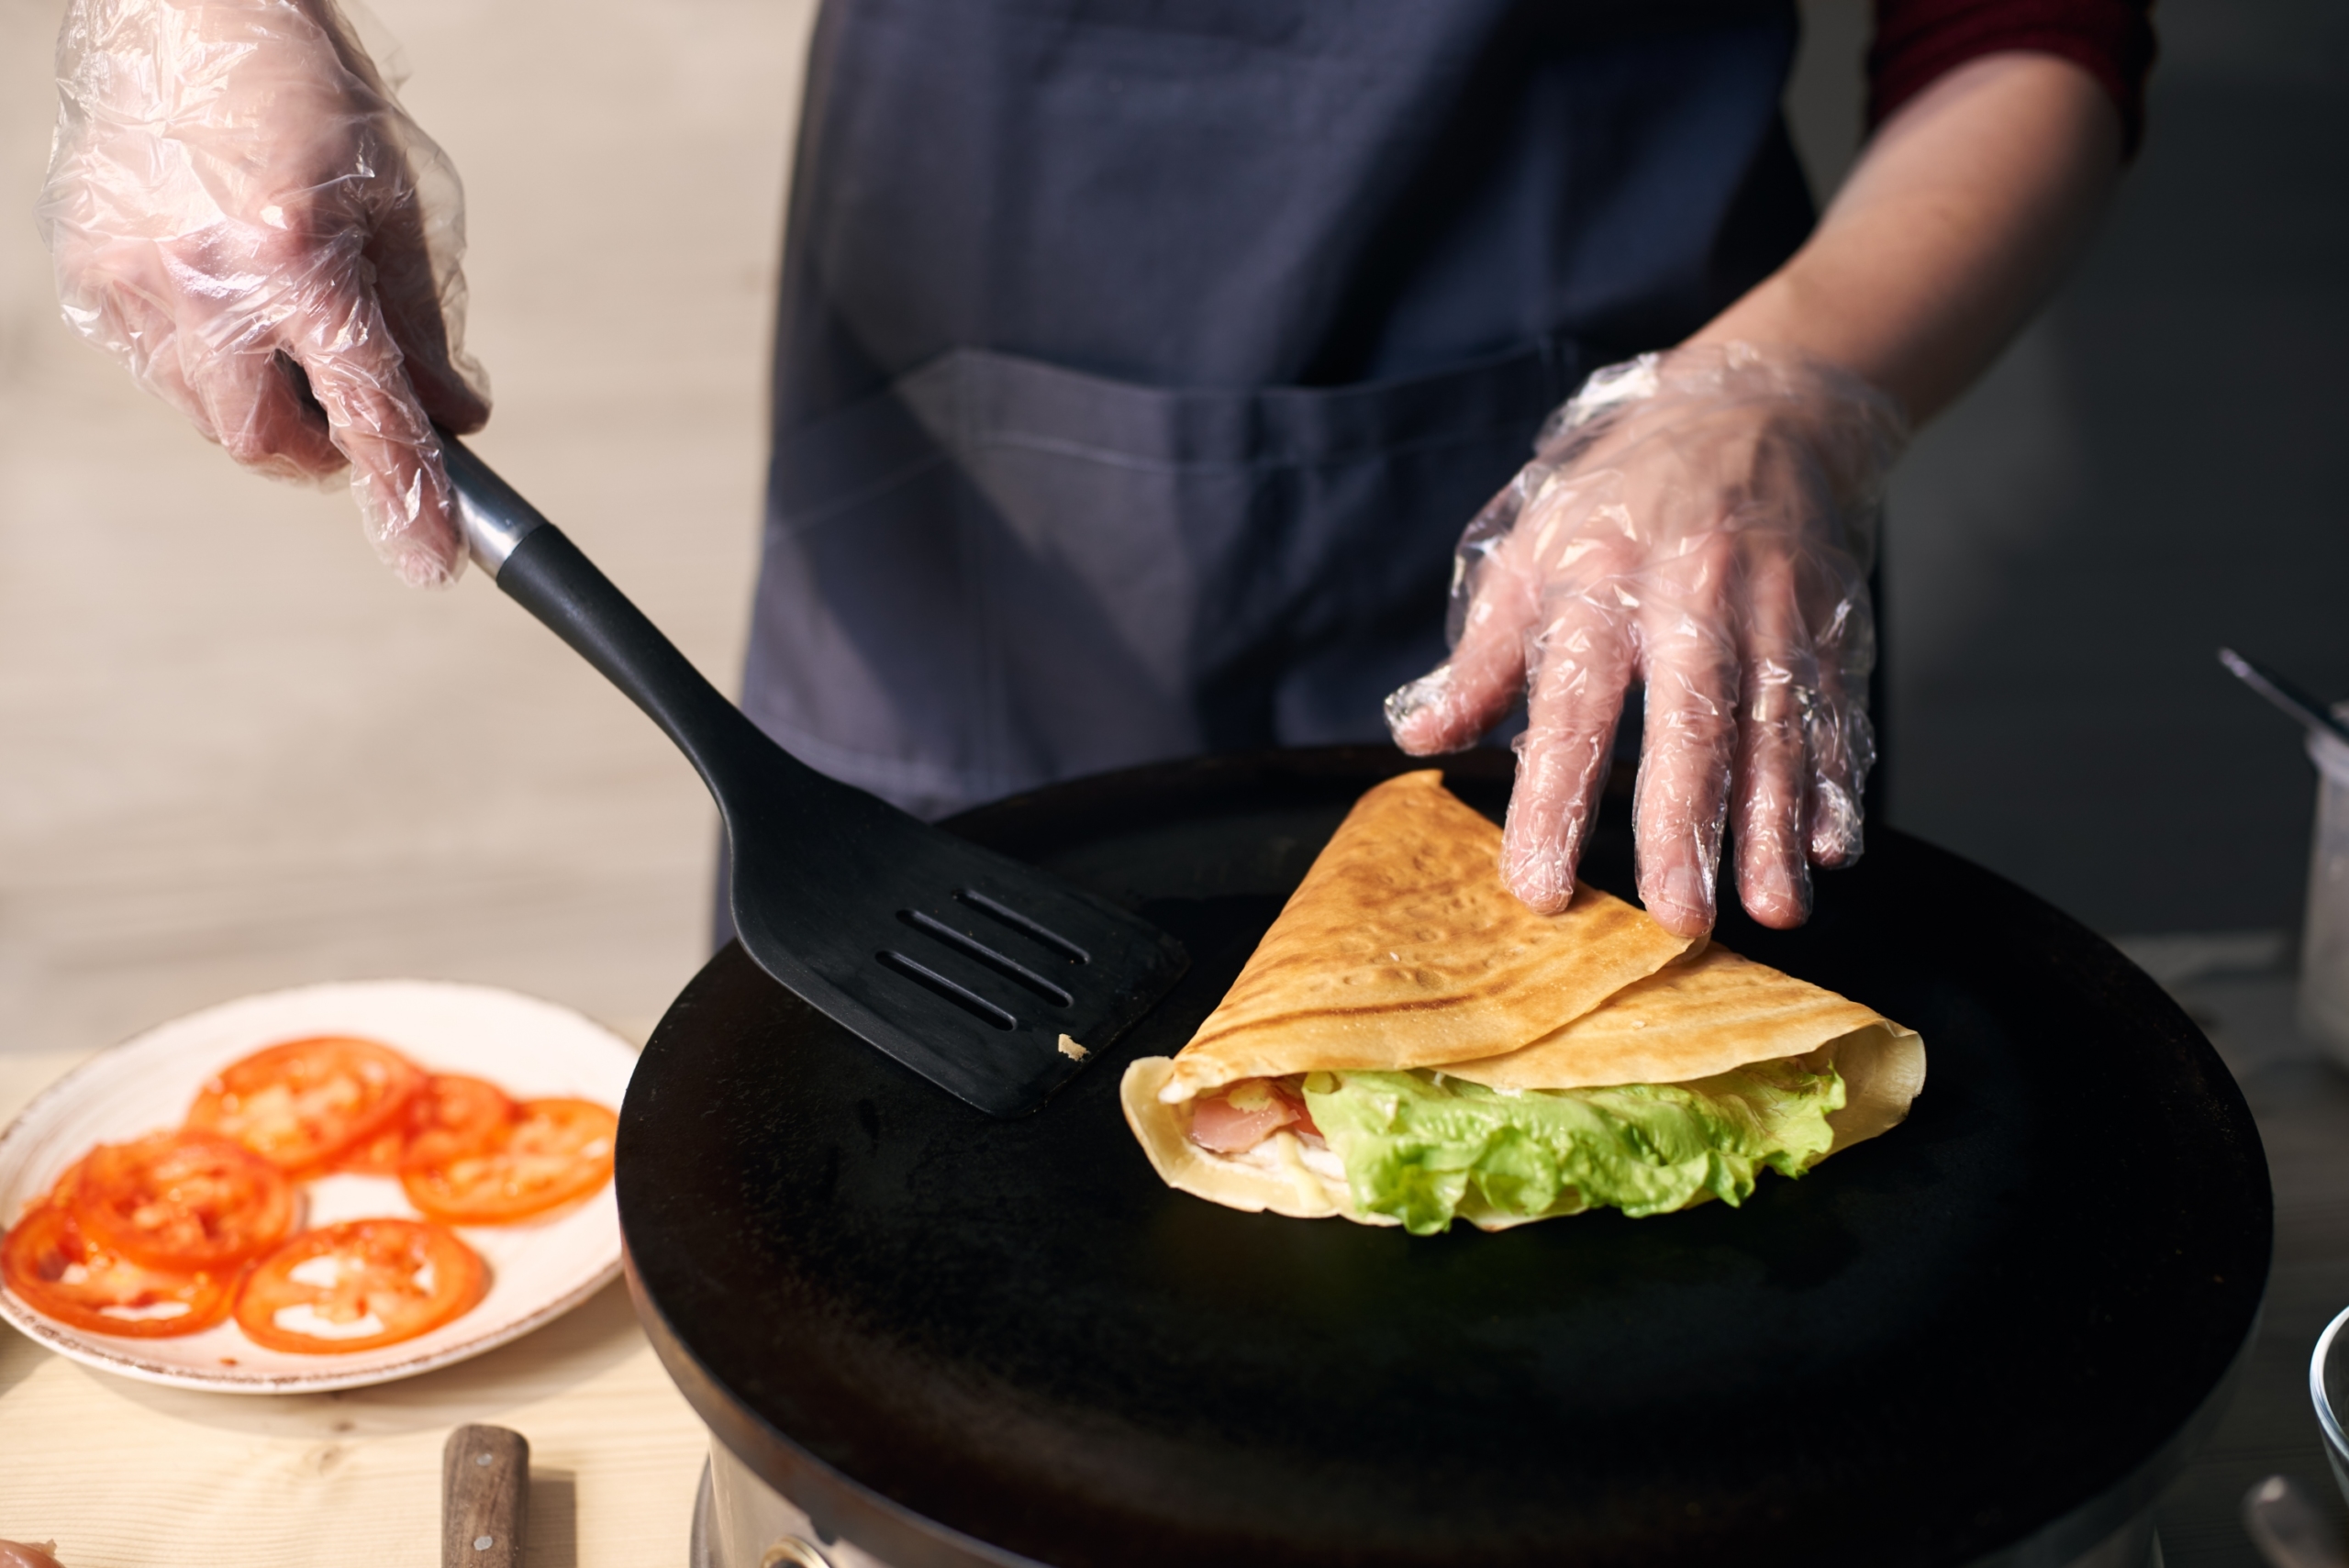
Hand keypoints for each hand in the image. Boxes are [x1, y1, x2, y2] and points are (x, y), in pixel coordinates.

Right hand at [39, 0, 487, 584]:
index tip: (430, 560)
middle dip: (321, 449)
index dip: (403, 492)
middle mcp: (203, 277)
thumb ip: (423, 328)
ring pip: (209, 413)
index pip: (365, 412)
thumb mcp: (397, 208)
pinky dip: (209, 359)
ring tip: (287, 319)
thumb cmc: (308, 97)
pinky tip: (228, 292)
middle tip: (355, 416)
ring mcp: (131, 276)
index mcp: (296, 256)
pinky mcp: (88, 270)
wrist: (191, 8)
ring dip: (265, 400)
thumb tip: (456, 423)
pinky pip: (158, 365)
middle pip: (268, 442)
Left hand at [1386, 344, 1905, 935]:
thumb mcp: (1531, 553)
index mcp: (1598, 584)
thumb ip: (1480, 657)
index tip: (1541, 886)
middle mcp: (1691, 597)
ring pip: (1776, 729)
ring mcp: (1772, 609)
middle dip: (1685, 827)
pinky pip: (1836, 711)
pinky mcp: (1831, 623)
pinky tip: (1833, 848)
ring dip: (1774, 826)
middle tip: (1680, 918)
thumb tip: (1420, 738)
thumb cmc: (1623, 497)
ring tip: (1773, 909)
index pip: (1571, 710)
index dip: (1554, 801)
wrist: (1757, 406)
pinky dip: (1838, 783)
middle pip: (1691, 724)